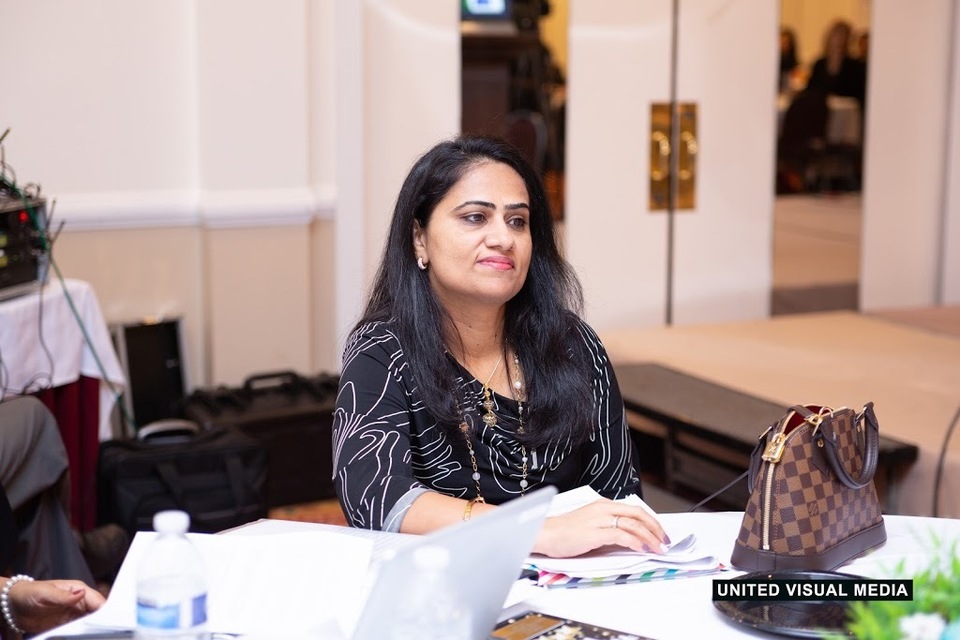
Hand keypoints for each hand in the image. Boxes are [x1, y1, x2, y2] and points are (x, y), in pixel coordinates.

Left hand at [7, 579, 104, 633]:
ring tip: (94, 636)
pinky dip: (82, 634)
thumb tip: (81, 593)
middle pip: (97, 612)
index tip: (109, 621)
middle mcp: (79, 601)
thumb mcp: (45, 593)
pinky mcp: (66, 624)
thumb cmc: (30, 593)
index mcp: (78, 590)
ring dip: (92, 629)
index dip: (105, 610)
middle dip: (101, 621)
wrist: (14, 605)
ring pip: (90, 622)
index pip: (98, 600)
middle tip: (104, 632)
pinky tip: (83, 637)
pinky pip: (79, 630)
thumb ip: (63, 596)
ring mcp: (73, 614)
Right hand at [532, 498, 668, 557]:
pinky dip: (635, 541)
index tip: (660, 533)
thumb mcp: (590, 525)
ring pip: (633, 524)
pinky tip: (641, 548)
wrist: (545, 534)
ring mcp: (599, 519)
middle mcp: (603, 508)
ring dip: (650, 537)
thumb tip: (630, 539)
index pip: (634, 509)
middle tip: (665, 540)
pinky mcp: (594, 532)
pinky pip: (621, 534)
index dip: (651, 521)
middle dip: (656, 528)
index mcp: (602, 505)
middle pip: (638, 514)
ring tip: (658, 547)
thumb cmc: (564, 532)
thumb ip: (609, 528)